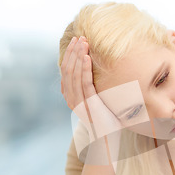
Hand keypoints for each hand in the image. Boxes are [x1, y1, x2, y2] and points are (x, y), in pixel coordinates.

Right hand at [60, 36, 121, 164]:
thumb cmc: (106, 118)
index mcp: (70, 95)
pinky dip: (85, 69)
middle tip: (80, 37)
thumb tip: (97, 70)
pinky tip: (88, 58)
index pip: (66, 70)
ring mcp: (77, 101)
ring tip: (83, 43)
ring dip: (78, 56)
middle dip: (73, 52)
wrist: (107, 138)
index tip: (76, 41)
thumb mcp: (97, 99)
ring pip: (74, 74)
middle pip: (68, 69)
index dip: (70, 55)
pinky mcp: (87, 104)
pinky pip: (84, 83)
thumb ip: (92, 87)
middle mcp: (70, 98)